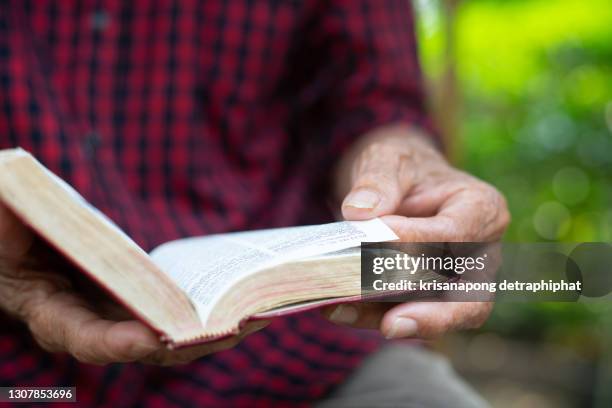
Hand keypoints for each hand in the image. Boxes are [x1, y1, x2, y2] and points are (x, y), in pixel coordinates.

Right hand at [0, 203, 264, 364]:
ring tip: (258, 310)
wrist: (19, 223)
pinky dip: (209, 307)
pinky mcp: (138, 297)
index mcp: (48, 309)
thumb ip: (20, 213)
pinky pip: (177, 310)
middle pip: (146, 347)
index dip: (119, 342)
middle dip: (193, 339)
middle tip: (237, 323)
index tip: (155, 335)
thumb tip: (22, 191)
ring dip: (215, 327)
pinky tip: (242, 293)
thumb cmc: (9, 215)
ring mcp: (117, 313)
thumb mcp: (7, 212)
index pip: (85, 338)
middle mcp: (88, 322)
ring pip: (171, 335)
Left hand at [325, 124, 509, 338]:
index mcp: (481, 209)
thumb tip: (360, 212)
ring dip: (387, 318)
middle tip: (392, 325)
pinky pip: (404, 315)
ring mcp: (457, 282)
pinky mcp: (427, 298)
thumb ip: (378, 181)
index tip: (377, 237)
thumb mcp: (389, 159)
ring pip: (434, 316)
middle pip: (470, 299)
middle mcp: (480, 253)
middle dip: (432, 316)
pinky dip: (369, 316)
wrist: (396, 184)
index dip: (418, 241)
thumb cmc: (402, 168)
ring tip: (343, 309)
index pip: (456, 235)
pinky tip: (336, 308)